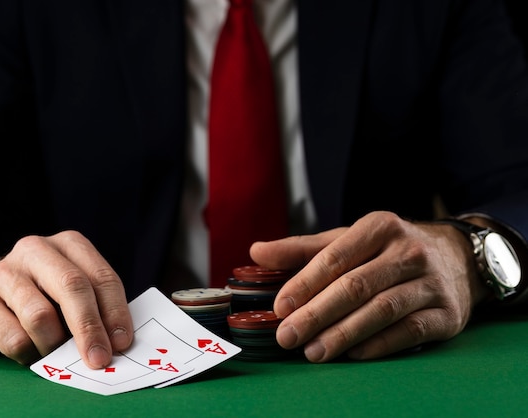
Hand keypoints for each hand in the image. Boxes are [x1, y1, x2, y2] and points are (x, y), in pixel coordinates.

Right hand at [0, 231, 132, 368]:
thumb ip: (96, 309)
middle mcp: (36, 250)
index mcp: (69, 244)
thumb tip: (117, 342)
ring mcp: (4, 271)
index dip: (115, 312)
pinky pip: (14, 338)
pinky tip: (29, 351)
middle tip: (99, 359)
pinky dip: (28, 354)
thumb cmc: (43, 300)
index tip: (122, 343)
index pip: (101, 277)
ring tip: (55, 354)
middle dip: (90, 328)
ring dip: (54, 345)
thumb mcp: (71, 295)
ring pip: (41, 316)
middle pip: (72, 287)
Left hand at [250, 211, 490, 361]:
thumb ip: (302, 249)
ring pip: (382, 310)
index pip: (335, 257)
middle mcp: (408, 251)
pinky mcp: (447, 313)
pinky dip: (379, 345)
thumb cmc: (388, 250)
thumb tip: (256, 252)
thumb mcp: (349, 240)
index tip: (279, 307)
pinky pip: (410, 331)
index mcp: (379, 227)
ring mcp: (430, 282)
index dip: (305, 283)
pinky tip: (353, 355)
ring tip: (313, 352)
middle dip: (316, 314)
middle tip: (287, 337)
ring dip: (344, 334)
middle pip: (355, 286)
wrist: (456, 257)